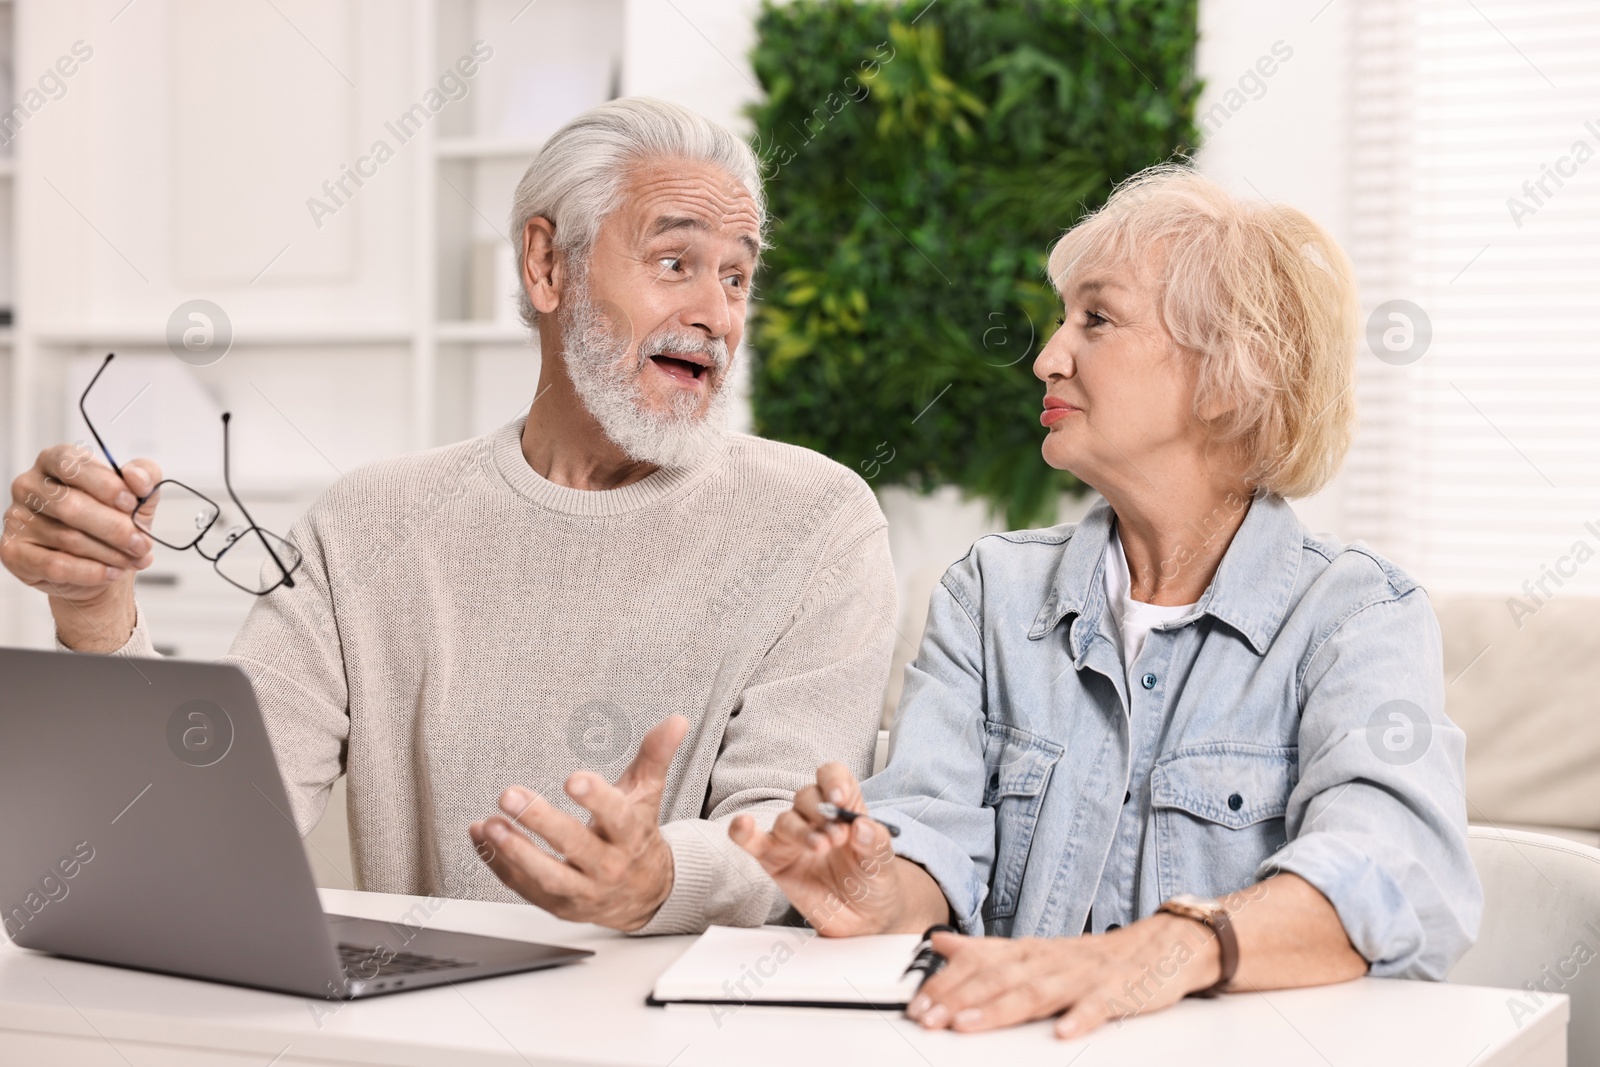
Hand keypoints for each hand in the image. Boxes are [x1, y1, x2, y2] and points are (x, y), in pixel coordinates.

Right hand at [1, 444, 161, 651]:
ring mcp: (16, 518)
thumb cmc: (114, 522)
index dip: (106, 486)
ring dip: (109, 553)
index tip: (132, 504)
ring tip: (135, 560)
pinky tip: (111, 572)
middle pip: (70, 505)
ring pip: (67, 537)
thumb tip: (137, 477)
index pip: (74, 466)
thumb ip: (145, 476)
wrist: (99, 567)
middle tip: (142, 543)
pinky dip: (90, 571)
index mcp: (56, 461)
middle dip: (115, 528)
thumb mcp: (139, 495)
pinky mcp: (13, 551)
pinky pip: (54, 564)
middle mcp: (29, 485)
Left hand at [468, 714, 688, 930]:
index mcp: (631, 835)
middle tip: (510, 795)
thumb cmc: (638, 836)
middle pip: (574, 845)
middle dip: (540, 821)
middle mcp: (608, 866)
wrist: (645, 896)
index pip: (617, 817)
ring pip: (547, 875)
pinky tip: (481, 836)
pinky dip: (499, 863)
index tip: (574, 779)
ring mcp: (582, 890)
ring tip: (491, 824)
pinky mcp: (558, 904)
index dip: (597, 799)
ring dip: (515, 850)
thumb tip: (676, 721)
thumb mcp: (647, 795)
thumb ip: (655, 756)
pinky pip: (524, 886)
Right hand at [729, 762, 937, 935]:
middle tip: (838, 838)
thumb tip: (863, 826)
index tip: (839, 799)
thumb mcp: (883, 864)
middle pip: (807, 796)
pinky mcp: (775, 860)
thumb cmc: (873, 883)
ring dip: (801, 832)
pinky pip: (754, 842)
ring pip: (786, 820)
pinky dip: (744, 833)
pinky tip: (742, 825)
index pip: (833, 777)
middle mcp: (816, 818)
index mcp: (844, 808)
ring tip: (820, 847)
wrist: (863, 920)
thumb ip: (876, 844)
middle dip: (821, 813)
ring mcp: (794, 839)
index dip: (834, 781)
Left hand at [905, 914, 1220, 1038]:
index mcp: (1026, 952)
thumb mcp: (1031, 949)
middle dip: (960, 1000)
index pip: (977, 966)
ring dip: (1000, 1009)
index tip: (916, 1006)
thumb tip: (939, 942)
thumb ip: (984, 950)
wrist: (1155, 948)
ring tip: (970, 1025)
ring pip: (1036, 992)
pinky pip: (1096, 1007)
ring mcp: (1081, 976)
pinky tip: (1062, 1033)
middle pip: (998, 979)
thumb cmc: (1089, 957)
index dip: (944, 986)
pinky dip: (1079, 1017)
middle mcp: (1047, 961)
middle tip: (930, 1019)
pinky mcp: (1114, 993)